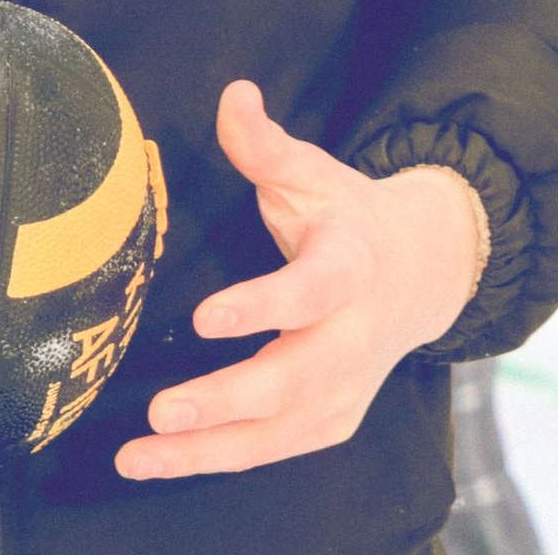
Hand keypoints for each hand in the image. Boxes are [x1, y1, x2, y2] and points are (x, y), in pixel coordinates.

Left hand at [116, 82, 485, 482]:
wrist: (419, 273)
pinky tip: (165, 462)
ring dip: (207, 450)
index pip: (308, 292)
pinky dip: (221, 460)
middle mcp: (352, 338)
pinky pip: (274, 450)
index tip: (204, 317)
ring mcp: (346, 389)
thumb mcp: (313, 170)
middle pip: (291, 380)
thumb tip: (234, 94)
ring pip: (277, 433)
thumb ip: (264, 142)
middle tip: (161, 409)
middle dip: (224, 400)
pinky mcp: (332, 420)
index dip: (261, 306)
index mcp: (349, 267)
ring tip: (138, 455)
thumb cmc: (345, 216)